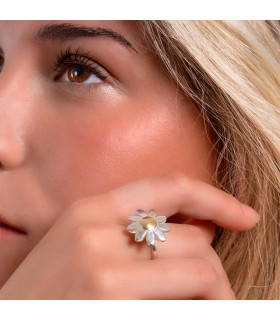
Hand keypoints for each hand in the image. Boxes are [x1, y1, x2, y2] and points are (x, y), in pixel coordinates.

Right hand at [0, 172, 258, 298]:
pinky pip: (188, 304)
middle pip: (193, 237)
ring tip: (209, 307)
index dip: (215, 197)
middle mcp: (96, 231)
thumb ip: (131, 231)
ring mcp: (103, 270)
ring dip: (216, 292)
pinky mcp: (112, 305)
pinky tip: (190, 313)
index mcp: (90, 209)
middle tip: (212, 291)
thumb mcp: (81, 246)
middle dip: (212, 264)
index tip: (246, 215)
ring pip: (202, 269)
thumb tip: (199, 231)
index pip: (170, 186)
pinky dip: (201, 310)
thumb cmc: (48, 292)